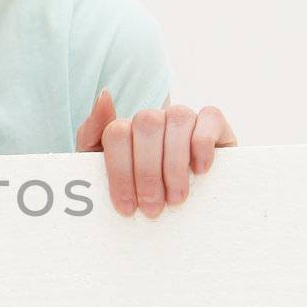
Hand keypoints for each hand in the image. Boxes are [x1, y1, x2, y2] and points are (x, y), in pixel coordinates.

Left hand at [75, 91, 236, 217]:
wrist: (187, 212)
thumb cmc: (141, 195)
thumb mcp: (104, 174)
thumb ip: (92, 135)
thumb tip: (104, 95)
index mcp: (125, 129)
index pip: (116, 133)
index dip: (120, 171)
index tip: (126, 207)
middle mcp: (154, 118)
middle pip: (146, 124)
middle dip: (147, 173)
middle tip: (152, 209)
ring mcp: (184, 118)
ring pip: (177, 119)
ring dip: (175, 164)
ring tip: (175, 199)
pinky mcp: (215, 123)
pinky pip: (209, 118)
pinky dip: (202, 145)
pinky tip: (200, 172)